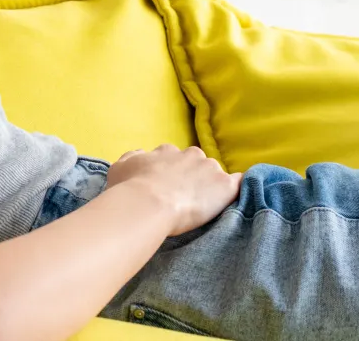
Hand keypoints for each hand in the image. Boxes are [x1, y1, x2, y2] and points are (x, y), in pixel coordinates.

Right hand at [105, 143, 242, 236]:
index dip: (172, 173)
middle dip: (194, 177)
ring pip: (215, 175)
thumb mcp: (120, 166)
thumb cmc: (130, 188)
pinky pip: (239, 182)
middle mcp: (191, 155)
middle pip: (198, 164)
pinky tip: (237, 197)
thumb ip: (133, 158)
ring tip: (203, 206)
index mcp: (168, 152)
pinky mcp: (225, 185)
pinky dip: (238, 188)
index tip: (168, 187)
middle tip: (185, 198)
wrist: (148, 204)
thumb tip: (141, 155)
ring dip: (211, 187)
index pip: (174, 158)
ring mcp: (210, 169)